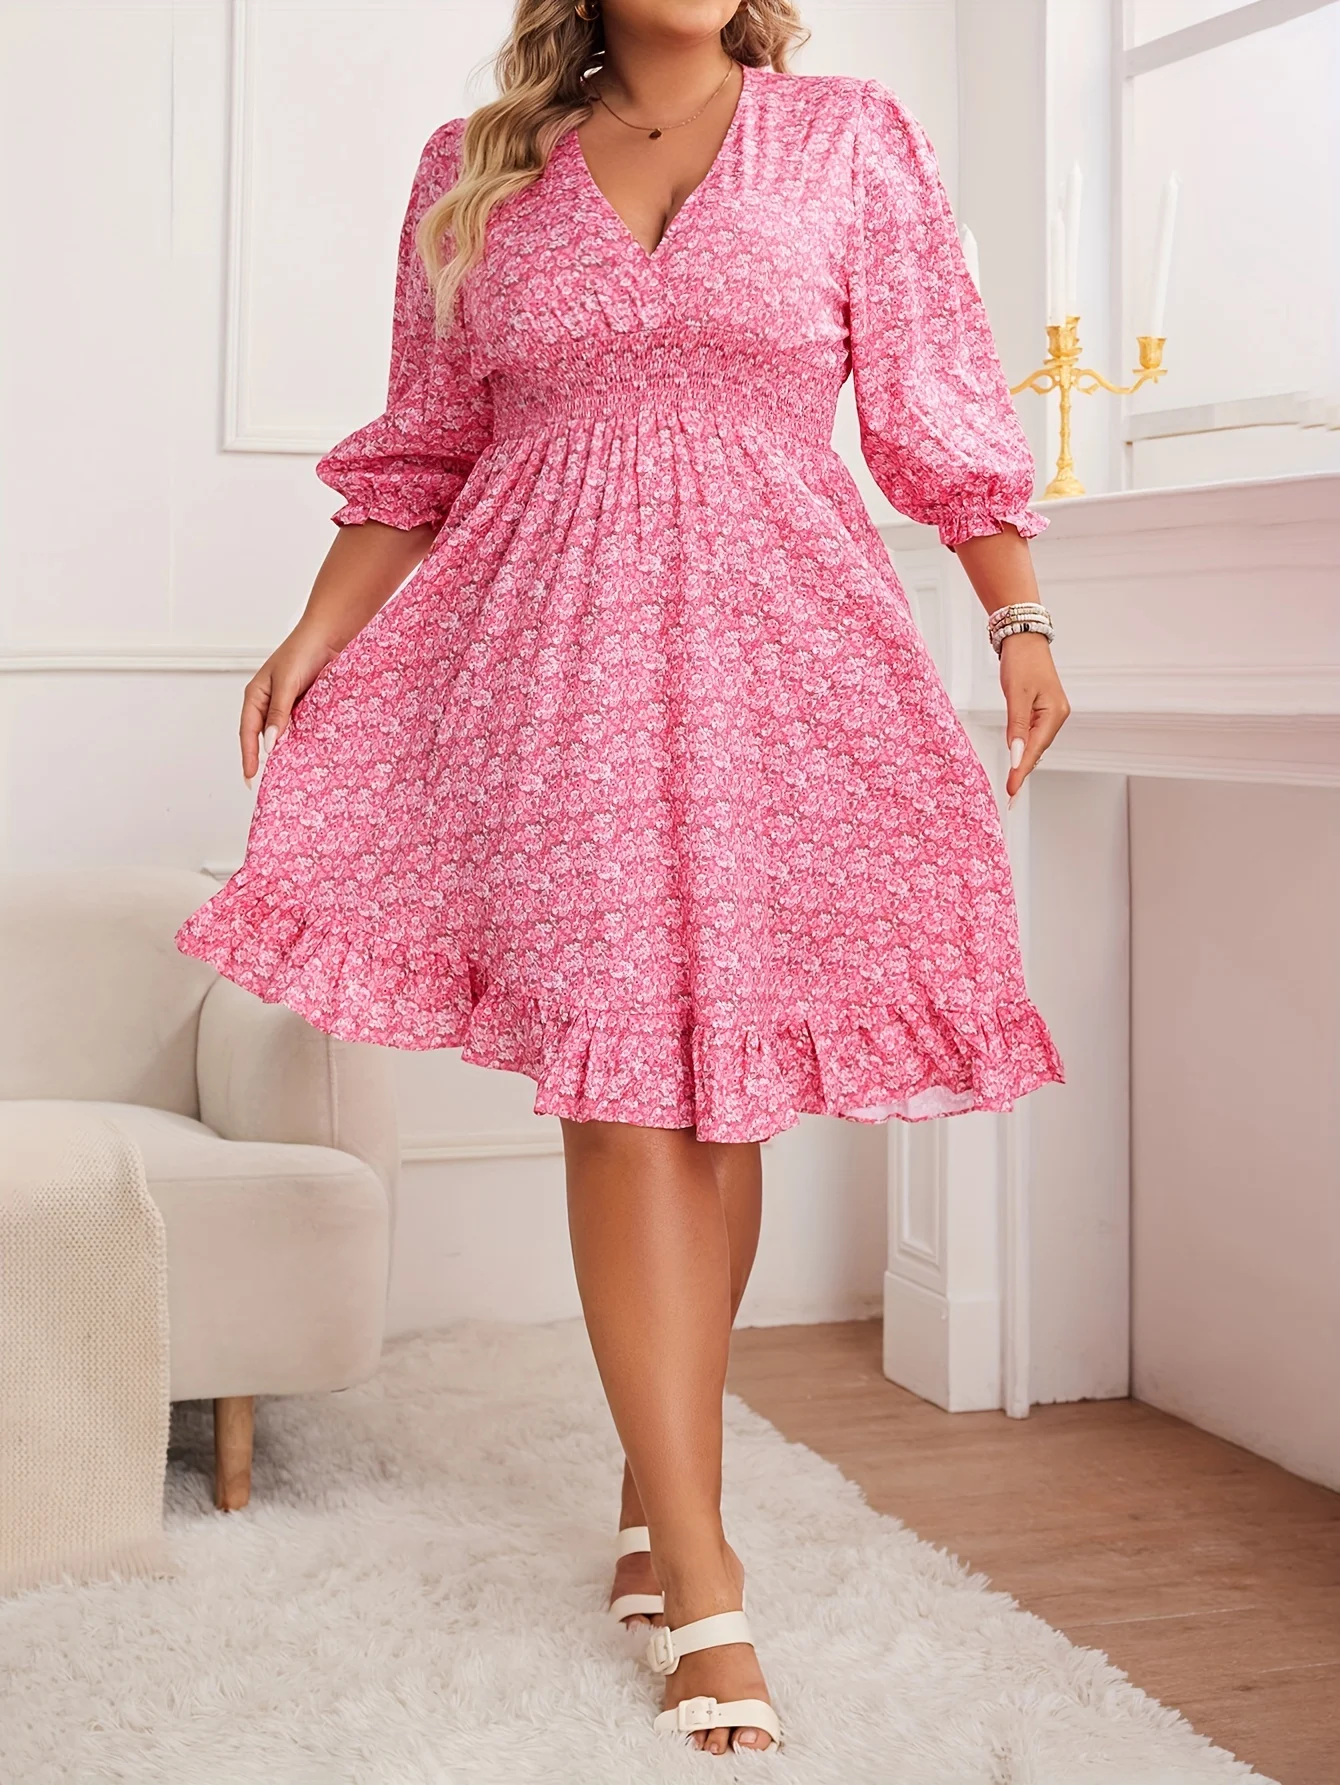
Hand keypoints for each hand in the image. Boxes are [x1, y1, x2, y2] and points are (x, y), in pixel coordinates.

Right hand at [240, 624, 340, 787]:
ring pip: (282, 734)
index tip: (250, 777)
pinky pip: (300, 728)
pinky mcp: (305, 706)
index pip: (247, 732)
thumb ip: (278, 713)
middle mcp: (269, 702)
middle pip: (262, 736)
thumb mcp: (286, 683)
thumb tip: (269, 743)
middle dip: (263, 759)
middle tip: (267, 783)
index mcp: (255, 695)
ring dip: (284, 752)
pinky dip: (301, 741)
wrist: (328, 636)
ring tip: (287, 774)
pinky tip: (306, 754)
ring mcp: (287, 705)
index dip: (248, 756)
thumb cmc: (302, 651)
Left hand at [1001, 631, 1069, 803]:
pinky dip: (1024, 748)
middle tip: (1011, 795)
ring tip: (1013, 784)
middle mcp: (1056, 716)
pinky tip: (1017, 760)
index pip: (1034, 749)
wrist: (1024, 638)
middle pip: (1037, 750)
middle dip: (1023, 771)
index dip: (1021, 771)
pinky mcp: (1042, 710)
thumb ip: (1016, 726)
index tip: (1012, 790)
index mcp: (1054, 713)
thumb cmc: (1022, 661)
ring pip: (1035, 744)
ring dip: (1023, 762)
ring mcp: (1051, 713)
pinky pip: (1033, 734)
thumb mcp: (1016, 695)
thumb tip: (1015, 754)